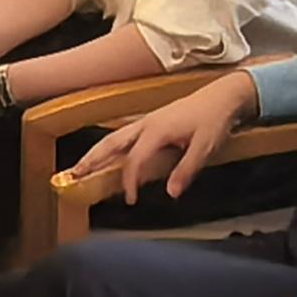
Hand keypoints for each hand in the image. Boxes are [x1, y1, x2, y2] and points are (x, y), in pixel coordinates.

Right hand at [71, 70, 252, 196]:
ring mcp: (146, 121)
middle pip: (111, 143)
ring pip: (113, 137)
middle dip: (91, 160)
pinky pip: (123, 135)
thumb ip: (186, 170)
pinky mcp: (151, 121)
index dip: (129, 181)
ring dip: (95, 152)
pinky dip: (109, 147)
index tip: (130, 200)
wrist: (223, 96)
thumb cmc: (214, 120)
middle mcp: (145, 124)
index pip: (134, 160)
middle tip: (73, 175)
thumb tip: (171, 193)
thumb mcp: (205, 147)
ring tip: (80, 166)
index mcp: (157, 131)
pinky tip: (106, 155)